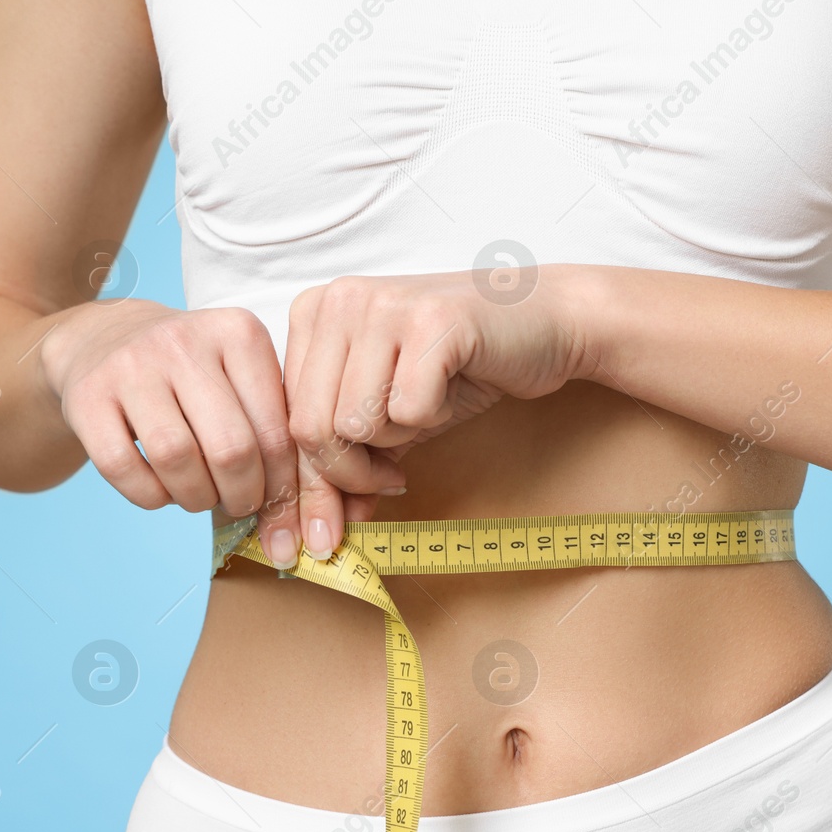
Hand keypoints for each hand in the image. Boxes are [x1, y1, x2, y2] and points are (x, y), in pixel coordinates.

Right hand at [41, 298, 404, 566]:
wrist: (103, 340)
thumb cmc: (191, 376)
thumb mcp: (239, 380)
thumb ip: (276, 437)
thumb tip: (303, 530)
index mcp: (239, 333)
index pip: (278, 430)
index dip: (285, 486)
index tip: (283, 512)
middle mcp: (185, 340)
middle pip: (232, 449)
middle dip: (244, 497)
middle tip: (241, 505)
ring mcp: (131, 365)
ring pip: (177, 459)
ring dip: (196, 498)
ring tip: (201, 496)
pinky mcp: (88, 395)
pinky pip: (124, 468)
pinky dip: (150, 496)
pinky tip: (161, 489)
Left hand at [283, 267, 591, 558]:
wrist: (546, 323)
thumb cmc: (460, 370)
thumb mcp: (386, 415)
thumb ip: (345, 460)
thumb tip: (317, 532)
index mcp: (313, 313)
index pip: (285, 419)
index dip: (312, 481)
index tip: (332, 525)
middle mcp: (338, 300)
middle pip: (310, 427)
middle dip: (351, 476)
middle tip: (393, 478)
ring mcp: (383, 305)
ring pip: (354, 424)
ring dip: (395, 441)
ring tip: (425, 412)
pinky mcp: (432, 319)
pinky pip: (409, 411)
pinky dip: (432, 418)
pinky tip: (450, 392)